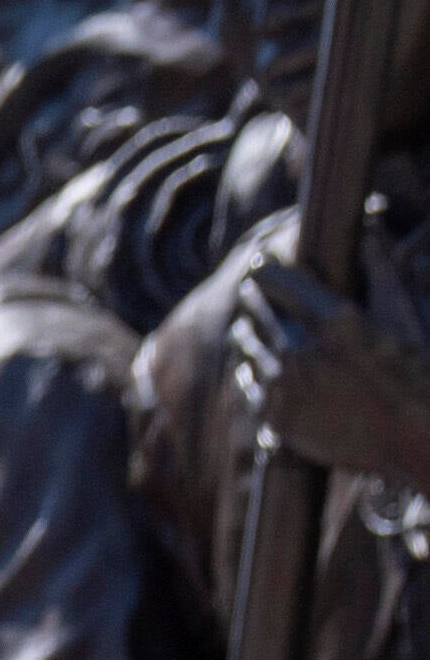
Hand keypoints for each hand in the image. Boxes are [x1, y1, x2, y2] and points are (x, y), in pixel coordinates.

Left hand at [238, 261, 429, 493]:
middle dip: (254, 295)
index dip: (267, 267)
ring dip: (248, 330)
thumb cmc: (422, 368)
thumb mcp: (409, 310)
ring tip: (248, 323)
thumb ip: (382, 264)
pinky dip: (251, 368)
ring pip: (247, 347)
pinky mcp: (276, 421)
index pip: (278, 280)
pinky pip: (249, 384)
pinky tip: (253, 362)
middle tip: (251, 288)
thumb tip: (369, 219)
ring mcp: (284, 389)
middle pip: (257, 311)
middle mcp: (301, 353)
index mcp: (334, 320)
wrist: (415, 440)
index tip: (261, 260)